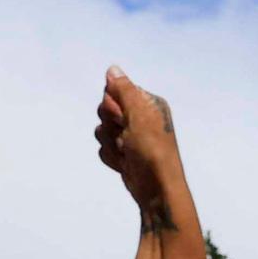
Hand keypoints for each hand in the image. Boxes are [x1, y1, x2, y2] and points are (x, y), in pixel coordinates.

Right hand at [96, 67, 183, 219]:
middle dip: (110, 125)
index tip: (125, 118)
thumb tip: (113, 69)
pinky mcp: (124, 153)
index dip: (114, 105)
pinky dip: (112, 157)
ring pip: (101, 129)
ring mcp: (131, 136)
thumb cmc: (152, 150)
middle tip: (126, 137)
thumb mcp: (139, 115)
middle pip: (104, 109)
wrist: (156, 190)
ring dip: (110, 143)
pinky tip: (125, 163)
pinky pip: (103, 148)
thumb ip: (124, 90)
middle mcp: (140, 117)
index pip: (114, 90)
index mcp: (148, 103)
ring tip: (126, 152)